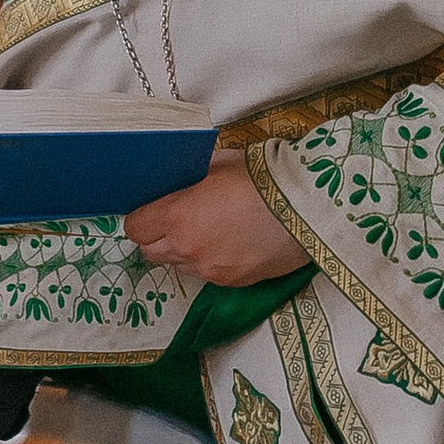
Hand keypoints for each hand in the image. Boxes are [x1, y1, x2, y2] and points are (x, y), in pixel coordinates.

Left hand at [125, 158, 307, 286]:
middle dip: (157, 237)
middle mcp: (187, 248)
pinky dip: (210, 261)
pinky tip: (231, 243)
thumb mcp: (219, 162)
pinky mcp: (231, 281)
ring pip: (177, 266)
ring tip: (209, 230)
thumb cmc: (265, 179)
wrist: (309, 207)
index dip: (141, 218)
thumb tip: (178, 178)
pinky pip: (206, 275)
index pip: (135, 228)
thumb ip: (191, 175)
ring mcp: (209, 269)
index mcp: (178, 215)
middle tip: (177, 220)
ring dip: (183, 251)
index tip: (152, 210)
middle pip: (149, 252)